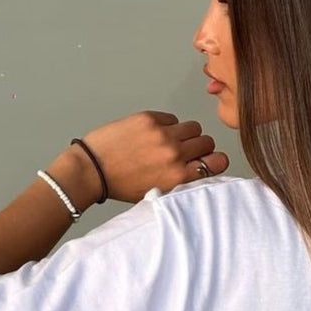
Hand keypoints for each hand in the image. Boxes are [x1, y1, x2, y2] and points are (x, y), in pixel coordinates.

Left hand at [78, 110, 229, 204]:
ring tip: (169, 140)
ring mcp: (162, 134)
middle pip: (206, 142)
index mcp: (179, 176)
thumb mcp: (158, 192)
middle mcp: (175, 154)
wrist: (92, 170)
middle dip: (198, 147)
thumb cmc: (121, 186)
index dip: (214, 160)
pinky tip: (152, 134)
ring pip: (193, 127)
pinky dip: (167, 125)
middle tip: (183, 151)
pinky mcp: (149, 119)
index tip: (206, 160)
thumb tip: (201, 167)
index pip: (218, 161)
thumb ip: (182, 180)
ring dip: (185, 133)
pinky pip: (172, 118)